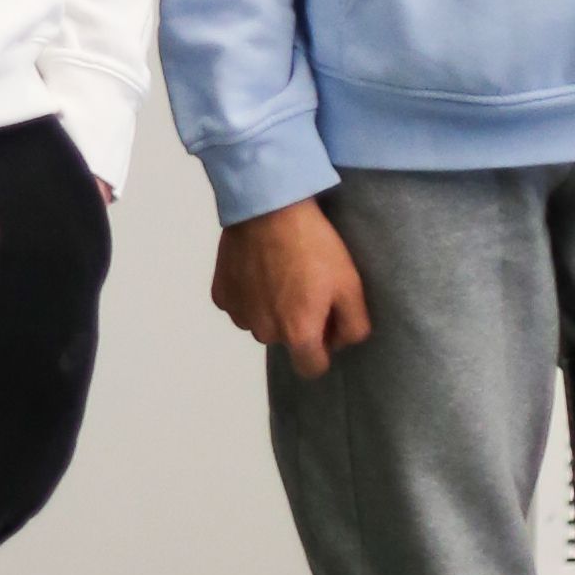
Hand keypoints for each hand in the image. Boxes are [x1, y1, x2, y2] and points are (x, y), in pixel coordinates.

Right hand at [212, 195, 370, 374]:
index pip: (312, 368)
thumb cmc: (312, 245)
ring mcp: (238, 313)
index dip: (324, 348)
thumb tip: (340, 342)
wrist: (268, 206)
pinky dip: (248, 292)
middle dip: (296, 322)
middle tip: (304, 285)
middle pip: (285, 341)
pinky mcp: (220, 293)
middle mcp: (264, 332)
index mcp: (297, 334)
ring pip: (260, 322)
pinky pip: (239, 304)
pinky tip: (258, 267)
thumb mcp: (351, 285)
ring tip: (280, 272)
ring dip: (270, 308)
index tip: (326, 321)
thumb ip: (354, 327)